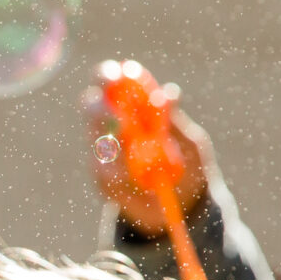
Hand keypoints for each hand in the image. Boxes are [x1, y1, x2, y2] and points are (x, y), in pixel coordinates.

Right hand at [83, 63, 211, 232]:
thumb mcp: (188, 141)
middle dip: (100, 108)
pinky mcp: (103, 180)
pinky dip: (121, 173)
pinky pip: (104, 172)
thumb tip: (169, 93)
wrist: (185, 204)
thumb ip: (174, 121)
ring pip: (96, 141)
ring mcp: (104, 155)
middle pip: (91, 108)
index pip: (111, 85)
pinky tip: (137, 178)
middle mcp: (112, 128)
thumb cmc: (188, 164)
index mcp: (132, 109)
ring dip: (115, 144)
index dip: (108, 77)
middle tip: (117, 114)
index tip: (116, 75)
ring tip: (137, 155)